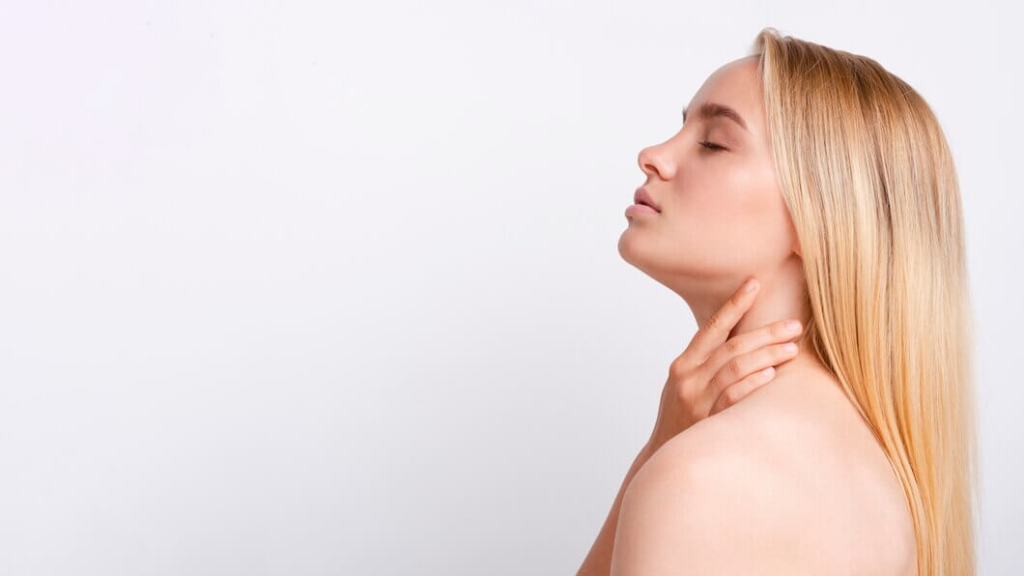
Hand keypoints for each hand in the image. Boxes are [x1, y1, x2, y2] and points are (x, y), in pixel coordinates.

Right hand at [647, 277, 803, 451]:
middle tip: (794, 325)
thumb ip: (707, 361)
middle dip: (765, 333)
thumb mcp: (686, 383)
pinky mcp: (706, 422)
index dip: (734, 304)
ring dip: (766, 356)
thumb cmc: (681, 416)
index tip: (755, 284)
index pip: (712, 326)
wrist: (665, 457)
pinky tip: (771, 376)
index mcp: (683, 364)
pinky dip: (752, 385)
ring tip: (791, 349)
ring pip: (734, 369)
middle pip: (731, 347)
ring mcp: (697, 401)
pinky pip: (732, 398)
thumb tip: (741, 334)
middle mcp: (688, 378)